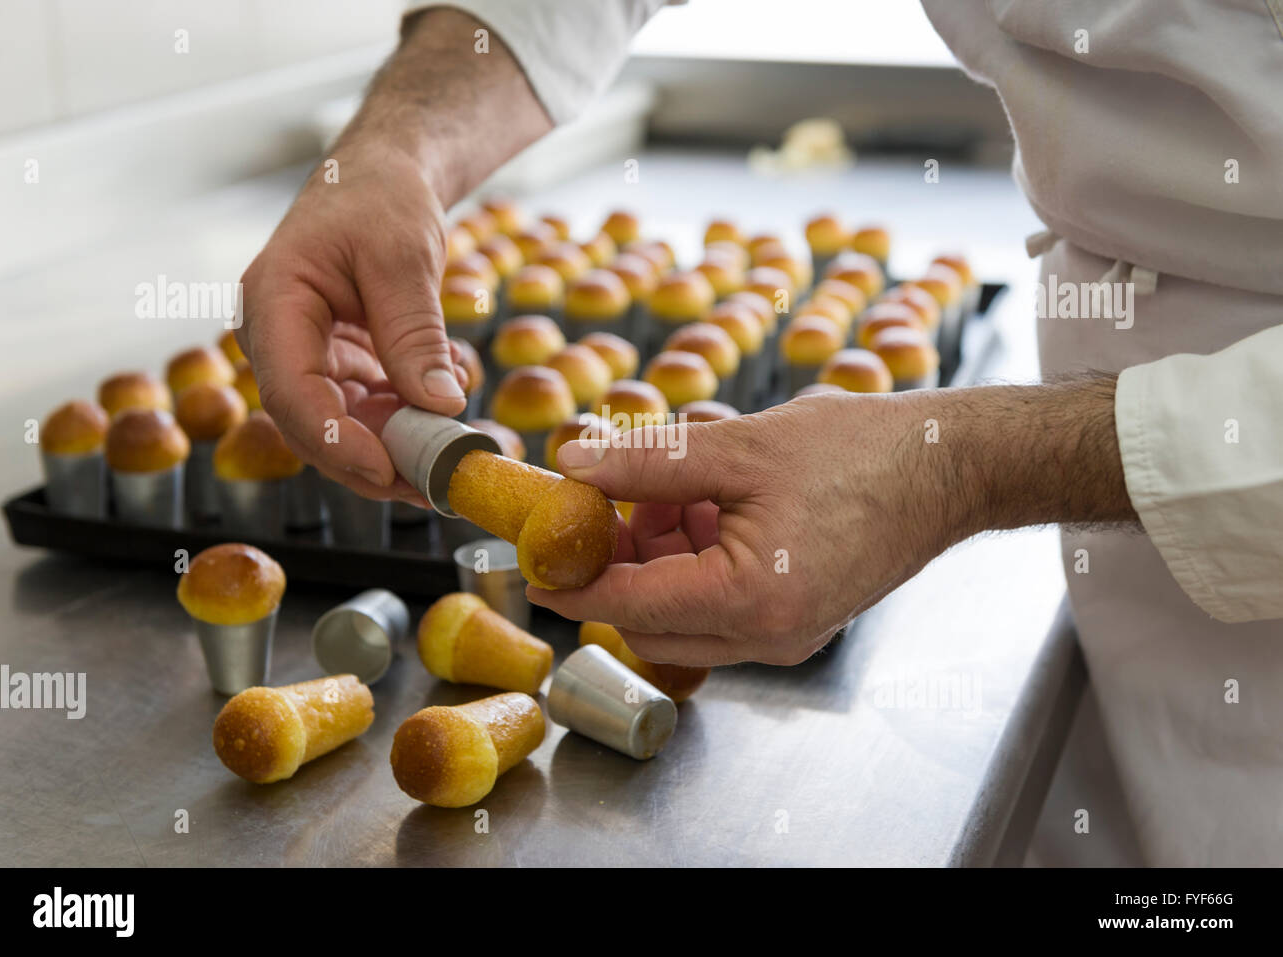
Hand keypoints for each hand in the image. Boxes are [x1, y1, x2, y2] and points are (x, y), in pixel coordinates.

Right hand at [237, 147, 463, 500]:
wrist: (382, 177)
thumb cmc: (380, 199)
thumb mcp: (403, 258)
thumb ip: (415, 333)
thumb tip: (440, 406)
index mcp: (272, 302)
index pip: (290, 392)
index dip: (335, 440)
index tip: (388, 469)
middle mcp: (277, 338)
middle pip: (310, 424)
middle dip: (371, 460)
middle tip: (433, 486)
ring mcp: (304, 355)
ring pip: (340, 426)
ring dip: (394, 447)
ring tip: (450, 454)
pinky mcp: (334, 365)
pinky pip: (364, 410)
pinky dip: (405, 420)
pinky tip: (445, 410)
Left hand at [529, 393, 954, 664]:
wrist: (949, 468)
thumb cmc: (862, 453)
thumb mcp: (740, 446)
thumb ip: (648, 463)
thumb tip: (574, 465)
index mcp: (750, 599)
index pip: (628, 606)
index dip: (572, 583)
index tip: (534, 561)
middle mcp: (769, 636)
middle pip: (651, 620)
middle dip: (620, 564)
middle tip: (612, 502)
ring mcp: (788, 636)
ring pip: (685, 617)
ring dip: (661, 561)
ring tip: (678, 493)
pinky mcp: (801, 621)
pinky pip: (722, 610)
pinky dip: (698, 566)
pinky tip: (713, 509)